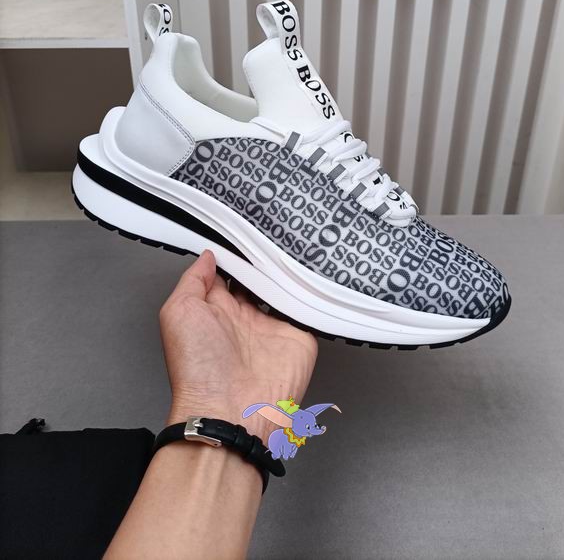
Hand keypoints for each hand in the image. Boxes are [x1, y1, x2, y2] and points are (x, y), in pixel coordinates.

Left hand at [160, 250, 317, 441]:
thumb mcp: (178, 312)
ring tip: (291, 243)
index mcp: (216, 310)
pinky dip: (309, 291)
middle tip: (270, 232)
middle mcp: (245, 317)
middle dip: (264, 256)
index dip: (235, 251)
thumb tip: (208, 255)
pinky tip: (309, 271)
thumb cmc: (197, 367)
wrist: (230, 411)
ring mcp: (273, 326)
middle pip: (259, 276)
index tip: (243, 228)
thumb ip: (193, 280)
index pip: (229, 272)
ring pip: (284, 287)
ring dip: (287, 270)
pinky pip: (307, 307)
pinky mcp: (299, 336)